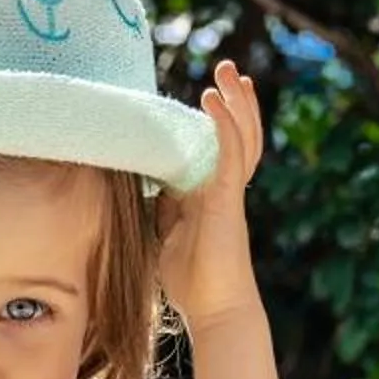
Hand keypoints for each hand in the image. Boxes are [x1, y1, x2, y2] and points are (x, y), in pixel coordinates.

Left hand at [159, 60, 265, 333]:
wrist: (214, 311)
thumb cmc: (190, 281)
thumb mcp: (163, 235)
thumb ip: (158, 208)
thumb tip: (136, 188)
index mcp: (211, 194)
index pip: (219, 147)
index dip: (220, 120)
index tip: (212, 93)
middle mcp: (224, 188)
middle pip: (239, 134)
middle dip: (237, 100)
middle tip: (229, 68)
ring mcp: (228, 193)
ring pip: (242, 137)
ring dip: (237, 102)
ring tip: (230, 72)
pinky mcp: (227, 201)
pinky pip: (230, 155)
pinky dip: (223, 125)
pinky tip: (212, 101)